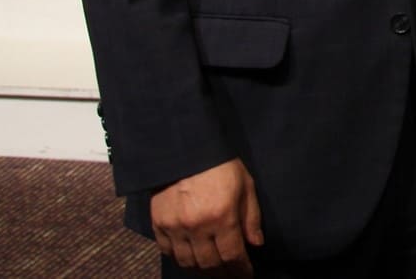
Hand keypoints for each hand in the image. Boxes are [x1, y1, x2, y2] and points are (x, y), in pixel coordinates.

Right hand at [150, 157, 262, 275]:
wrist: (185, 150)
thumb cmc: (221, 166)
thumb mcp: (246, 185)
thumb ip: (251, 217)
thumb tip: (257, 244)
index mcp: (223, 217)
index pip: (232, 255)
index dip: (240, 269)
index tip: (245, 274)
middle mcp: (198, 227)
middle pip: (209, 264)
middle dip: (223, 273)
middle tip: (230, 274)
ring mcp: (176, 227)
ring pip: (187, 262)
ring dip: (201, 269)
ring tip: (212, 268)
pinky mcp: (158, 224)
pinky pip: (167, 251)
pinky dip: (179, 258)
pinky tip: (189, 256)